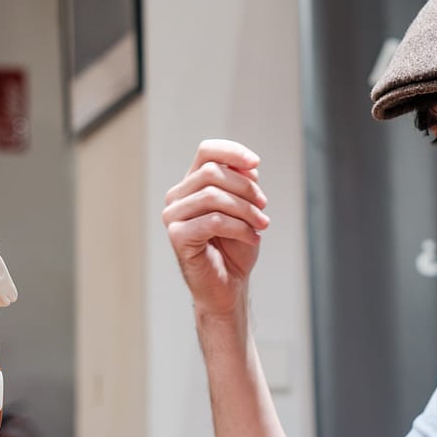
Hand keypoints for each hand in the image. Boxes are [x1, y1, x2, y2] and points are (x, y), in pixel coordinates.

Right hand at [163, 140, 269, 316]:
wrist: (230, 284)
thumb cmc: (235, 246)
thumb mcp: (246, 208)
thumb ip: (244, 183)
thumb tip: (248, 166)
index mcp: (193, 184)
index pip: (206, 151)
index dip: (232, 151)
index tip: (256, 163)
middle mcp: (178, 196)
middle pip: (213, 172)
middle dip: (246, 189)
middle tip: (264, 208)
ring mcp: (173, 216)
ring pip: (213, 196)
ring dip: (246, 210)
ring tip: (262, 225)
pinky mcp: (177, 236)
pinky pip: (213, 221)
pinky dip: (239, 228)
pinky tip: (253, 238)